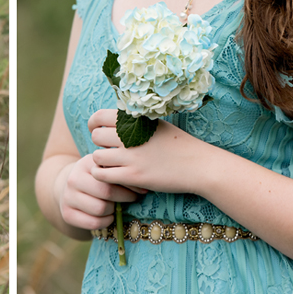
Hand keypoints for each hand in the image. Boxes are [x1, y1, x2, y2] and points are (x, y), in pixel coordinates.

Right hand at [56, 153, 142, 230]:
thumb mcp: (105, 168)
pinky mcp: (67, 214)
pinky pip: (93, 223)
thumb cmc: (96, 176)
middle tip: (132, 198)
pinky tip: (109, 216)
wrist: (71, 187)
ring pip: (99, 209)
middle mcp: (73, 179)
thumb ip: (121, 171)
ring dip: (114, 211)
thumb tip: (143, 187)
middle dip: (123, 198)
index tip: (139, 189)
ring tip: (117, 206)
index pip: (110, 176)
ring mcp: (68, 197)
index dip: (128, 185)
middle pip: (106, 193)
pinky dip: (105, 222)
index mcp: (85, 164)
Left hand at [89, 108, 205, 195]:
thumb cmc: (178, 144)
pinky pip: (102, 175)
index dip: (93, 123)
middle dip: (98, 143)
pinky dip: (102, 175)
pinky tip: (111, 175)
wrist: (198, 165)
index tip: (96, 129)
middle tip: (108, 149)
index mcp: (136, 120)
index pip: (100, 116)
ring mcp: (131, 157)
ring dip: (99, 161)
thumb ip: (134, 121)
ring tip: (110, 164)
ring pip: (96, 157)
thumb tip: (111, 119)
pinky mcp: (133, 176)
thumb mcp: (156, 124)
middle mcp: (131, 136)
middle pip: (96, 136)